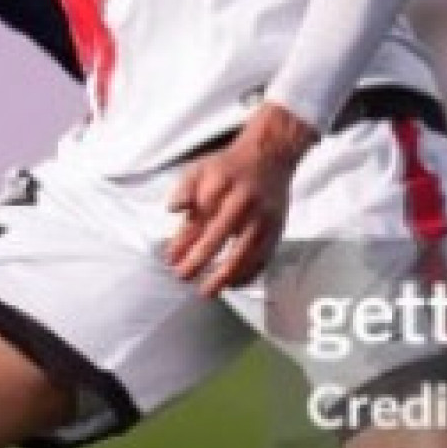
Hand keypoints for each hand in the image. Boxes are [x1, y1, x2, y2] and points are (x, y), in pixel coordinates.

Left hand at [166, 102, 317, 296]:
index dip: (182, 241)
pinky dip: (248, 275)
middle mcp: (245, 202)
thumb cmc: (229, 167)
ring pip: (244, 254)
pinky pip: (263, 259)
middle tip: (182, 277)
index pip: (199, 218)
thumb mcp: (201, 168)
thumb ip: (185, 189)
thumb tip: (172, 211)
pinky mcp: (277, 230)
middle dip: (198, 261)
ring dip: (224, 277)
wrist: (271, 156)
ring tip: (206, 291)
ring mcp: (264, 218)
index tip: (169, 259)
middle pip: (219, 237)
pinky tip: (232, 285)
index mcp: (223, 185)